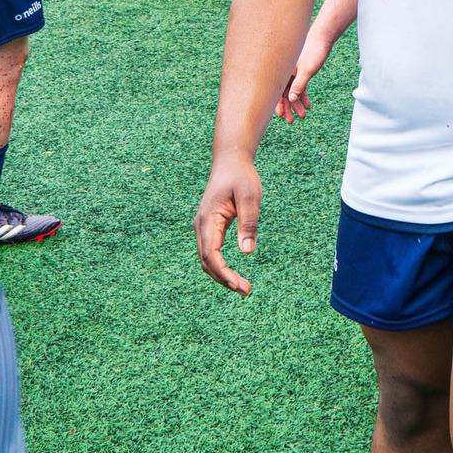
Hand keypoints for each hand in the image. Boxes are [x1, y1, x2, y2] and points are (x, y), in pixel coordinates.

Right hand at [194, 155, 261, 293]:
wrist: (230, 161)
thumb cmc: (241, 176)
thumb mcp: (250, 197)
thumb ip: (248, 223)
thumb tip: (247, 252)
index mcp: (208, 218)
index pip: (211, 254)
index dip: (223, 272)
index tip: (238, 285)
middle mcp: (201, 226)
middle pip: (207, 261)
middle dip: (224, 279)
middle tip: (247, 290)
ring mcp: (204, 228)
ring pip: (208, 259)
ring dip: (222, 275)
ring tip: (244, 287)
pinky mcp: (210, 228)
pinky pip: (212, 253)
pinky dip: (221, 267)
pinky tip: (234, 275)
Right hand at [276, 22, 334, 120]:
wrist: (322, 39)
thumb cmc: (313, 52)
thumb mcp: (306, 71)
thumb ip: (298, 85)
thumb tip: (291, 99)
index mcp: (284, 72)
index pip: (278, 91)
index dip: (278, 104)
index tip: (280, 116)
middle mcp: (286, 73)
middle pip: (285, 94)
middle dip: (288, 108)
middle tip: (291, 121)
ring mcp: (293, 72)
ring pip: (293, 91)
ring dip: (297, 104)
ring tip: (303, 116)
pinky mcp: (301, 72)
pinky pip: (300, 87)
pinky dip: (303, 96)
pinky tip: (308, 105)